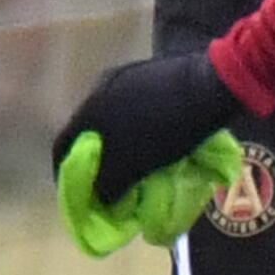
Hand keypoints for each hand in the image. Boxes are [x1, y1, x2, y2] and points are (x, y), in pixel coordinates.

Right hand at [54, 53, 241, 207]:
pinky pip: (134, 111)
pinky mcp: (151, 75)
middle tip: (106, 186)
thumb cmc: (167, 127)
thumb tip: (100, 199)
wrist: (211, 86)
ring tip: (132, 169)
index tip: (76, 196)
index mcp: (90, 107)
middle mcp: (101, 88)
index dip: (65, 174)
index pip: (63, 145)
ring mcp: (127, 78)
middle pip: (88, 133)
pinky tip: (152, 145)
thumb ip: (109, 185)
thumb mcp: (135, 164)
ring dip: (118, 147)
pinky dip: (136, 132)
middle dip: (96, 162)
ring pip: (113, 121)